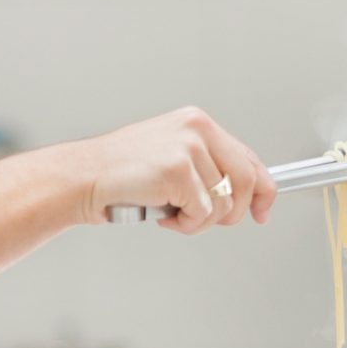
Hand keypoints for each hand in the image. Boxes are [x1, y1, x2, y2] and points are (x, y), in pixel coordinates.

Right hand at [72, 107, 276, 232]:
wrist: (83, 177)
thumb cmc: (121, 173)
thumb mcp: (171, 157)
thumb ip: (205, 167)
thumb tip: (239, 194)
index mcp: (198, 123)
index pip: (248, 157)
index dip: (263, 190)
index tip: (263, 211)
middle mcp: (197, 129)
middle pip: (247, 181)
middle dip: (231, 213)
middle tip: (203, 220)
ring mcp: (188, 147)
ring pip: (225, 203)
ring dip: (199, 221)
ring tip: (171, 213)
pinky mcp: (178, 170)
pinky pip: (202, 213)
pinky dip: (184, 224)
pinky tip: (161, 214)